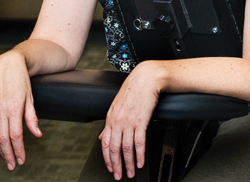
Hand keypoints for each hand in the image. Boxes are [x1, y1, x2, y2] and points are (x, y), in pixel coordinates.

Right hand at [0, 50, 41, 169]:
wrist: (7, 64)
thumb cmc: (22, 79)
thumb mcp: (31, 97)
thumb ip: (32, 117)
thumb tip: (37, 134)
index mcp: (13, 108)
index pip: (16, 135)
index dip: (18, 149)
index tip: (22, 160)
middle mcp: (1, 111)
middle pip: (3, 139)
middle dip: (8, 154)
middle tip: (13, 166)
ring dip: (0, 150)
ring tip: (6, 159)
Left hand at [99, 62, 161, 179]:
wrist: (147, 77)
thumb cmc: (135, 88)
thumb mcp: (117, 104)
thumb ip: (110, 122)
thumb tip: (102, 135)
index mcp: (110, 117)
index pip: (104, 143)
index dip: (107, 158)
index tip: (110, 167)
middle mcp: (118, 121)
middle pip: (114, 149)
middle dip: (116, 165)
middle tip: (119, 175)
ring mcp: (129, 121)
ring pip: (126, 148)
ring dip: (128, 163)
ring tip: (130, 172)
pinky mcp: (141, 121)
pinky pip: (139, 142)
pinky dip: (139, 155)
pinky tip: (140, 162)